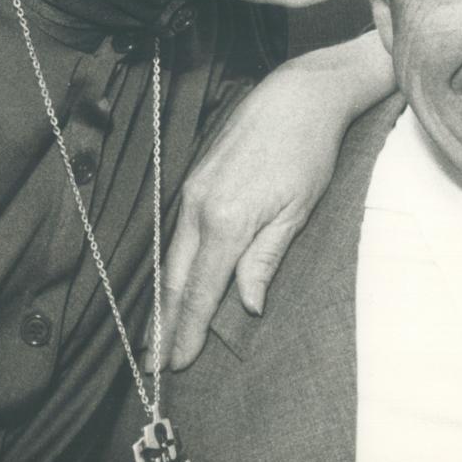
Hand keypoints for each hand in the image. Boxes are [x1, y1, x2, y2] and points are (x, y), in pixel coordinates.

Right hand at [154, 30, 394, 368]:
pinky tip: (174, 285)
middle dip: (162, 324)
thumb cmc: (308, 152)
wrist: (298, 96)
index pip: (199, 290)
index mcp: (227, 221)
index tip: (175, 364)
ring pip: (171, 257)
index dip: (185, 330)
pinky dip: (173, 267)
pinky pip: (177, 234)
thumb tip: (246, 306)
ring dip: (163, 298)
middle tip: (153, 365)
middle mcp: (199, 208)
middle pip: (174, 279)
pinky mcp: (195, 181)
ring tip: (157, 336)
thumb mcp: (297, 211)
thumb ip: (265, 260)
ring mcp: (192, 192)